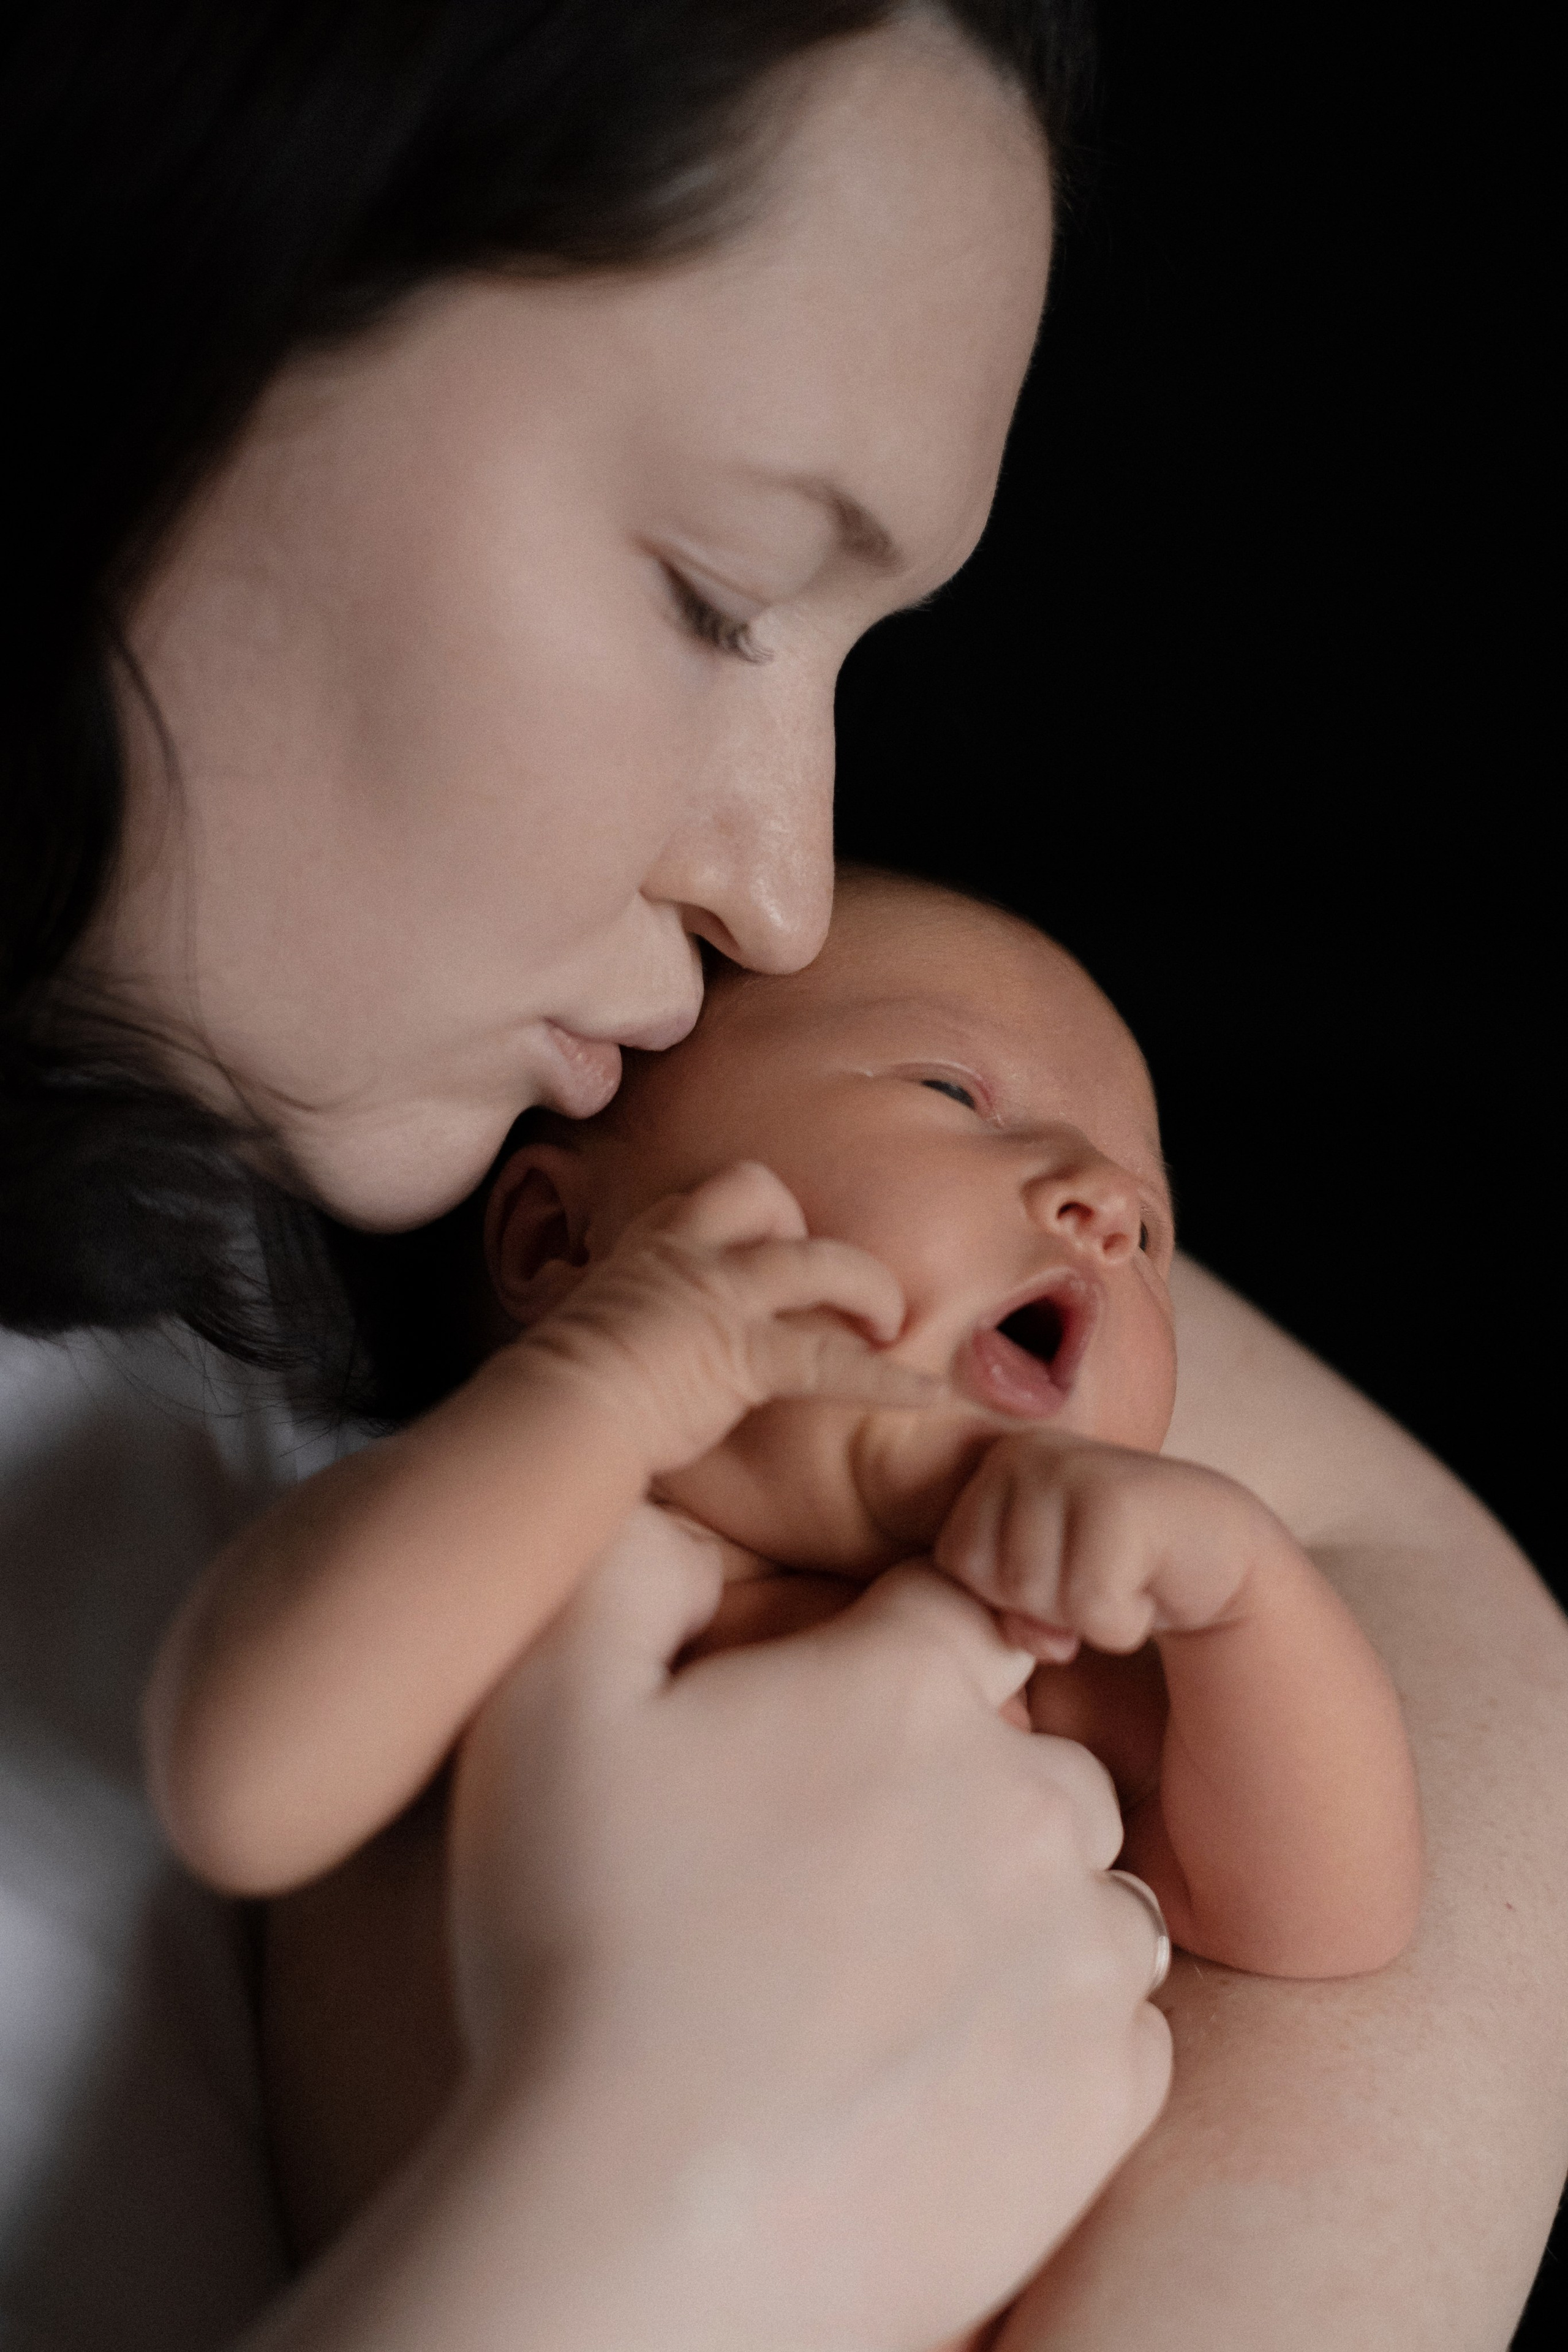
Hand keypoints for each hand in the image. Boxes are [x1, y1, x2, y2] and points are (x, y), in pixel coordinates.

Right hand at [441, 1518, 1171, 2351]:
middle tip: (832, 1874)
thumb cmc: (575, 1955)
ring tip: (881, 1979)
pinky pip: (1118, 2024)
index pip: (955, 1603)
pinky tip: (932, 2065)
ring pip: (1088, 1884)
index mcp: (908, 1688)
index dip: (892, 1652)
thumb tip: (701, 1514)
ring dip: (1014, 1906)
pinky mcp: (1100, 2101)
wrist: (627, 2235)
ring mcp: (1078, 1956)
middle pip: (1030, 1745)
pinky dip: (1049, 2032)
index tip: (834, 1727)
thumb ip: (632, 1559)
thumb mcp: (545, 1698)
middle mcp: (1027, 1801)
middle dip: (958, 1780)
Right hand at [512, 1159, 942, 1474]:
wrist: (557, 1412)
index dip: (743, 1221)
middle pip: (757, 1190)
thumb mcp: (583, 1318)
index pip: (705, 1197)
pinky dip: (887, 1379)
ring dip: (868, 1287)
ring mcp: (719, 1297)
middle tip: (820, 1284)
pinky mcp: (743, 1356)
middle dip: (798, 1226)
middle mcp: (686, 1253)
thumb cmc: (562, 1384)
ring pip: (818, 1261)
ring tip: (892, 1323)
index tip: (758, 1254)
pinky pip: (831, 1361)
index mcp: (646, 1242)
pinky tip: (928, 1395)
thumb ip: (611, 1307)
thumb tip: (599, 1321)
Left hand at [935, 1433, 1281, 1659]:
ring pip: (1036, 1596)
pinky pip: (1091, 1608)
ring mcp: (1073, 1469)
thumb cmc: (1111, 1570)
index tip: (1060, 1574)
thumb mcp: (1039, 1588)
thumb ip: (1000, 1606)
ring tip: (1122, 1578)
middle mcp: (1025, 1453)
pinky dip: (1123, 1623)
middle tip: (1097, 1578)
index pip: (955, 1563)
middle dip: (1045, 1606)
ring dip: (1086, 1616)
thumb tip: (1021, 1633)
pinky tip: (1149, 1587)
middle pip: (992, 1581)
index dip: (1006, 1594)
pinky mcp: (1120, 1501)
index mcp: (993, 1466)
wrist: (1214, 1550)